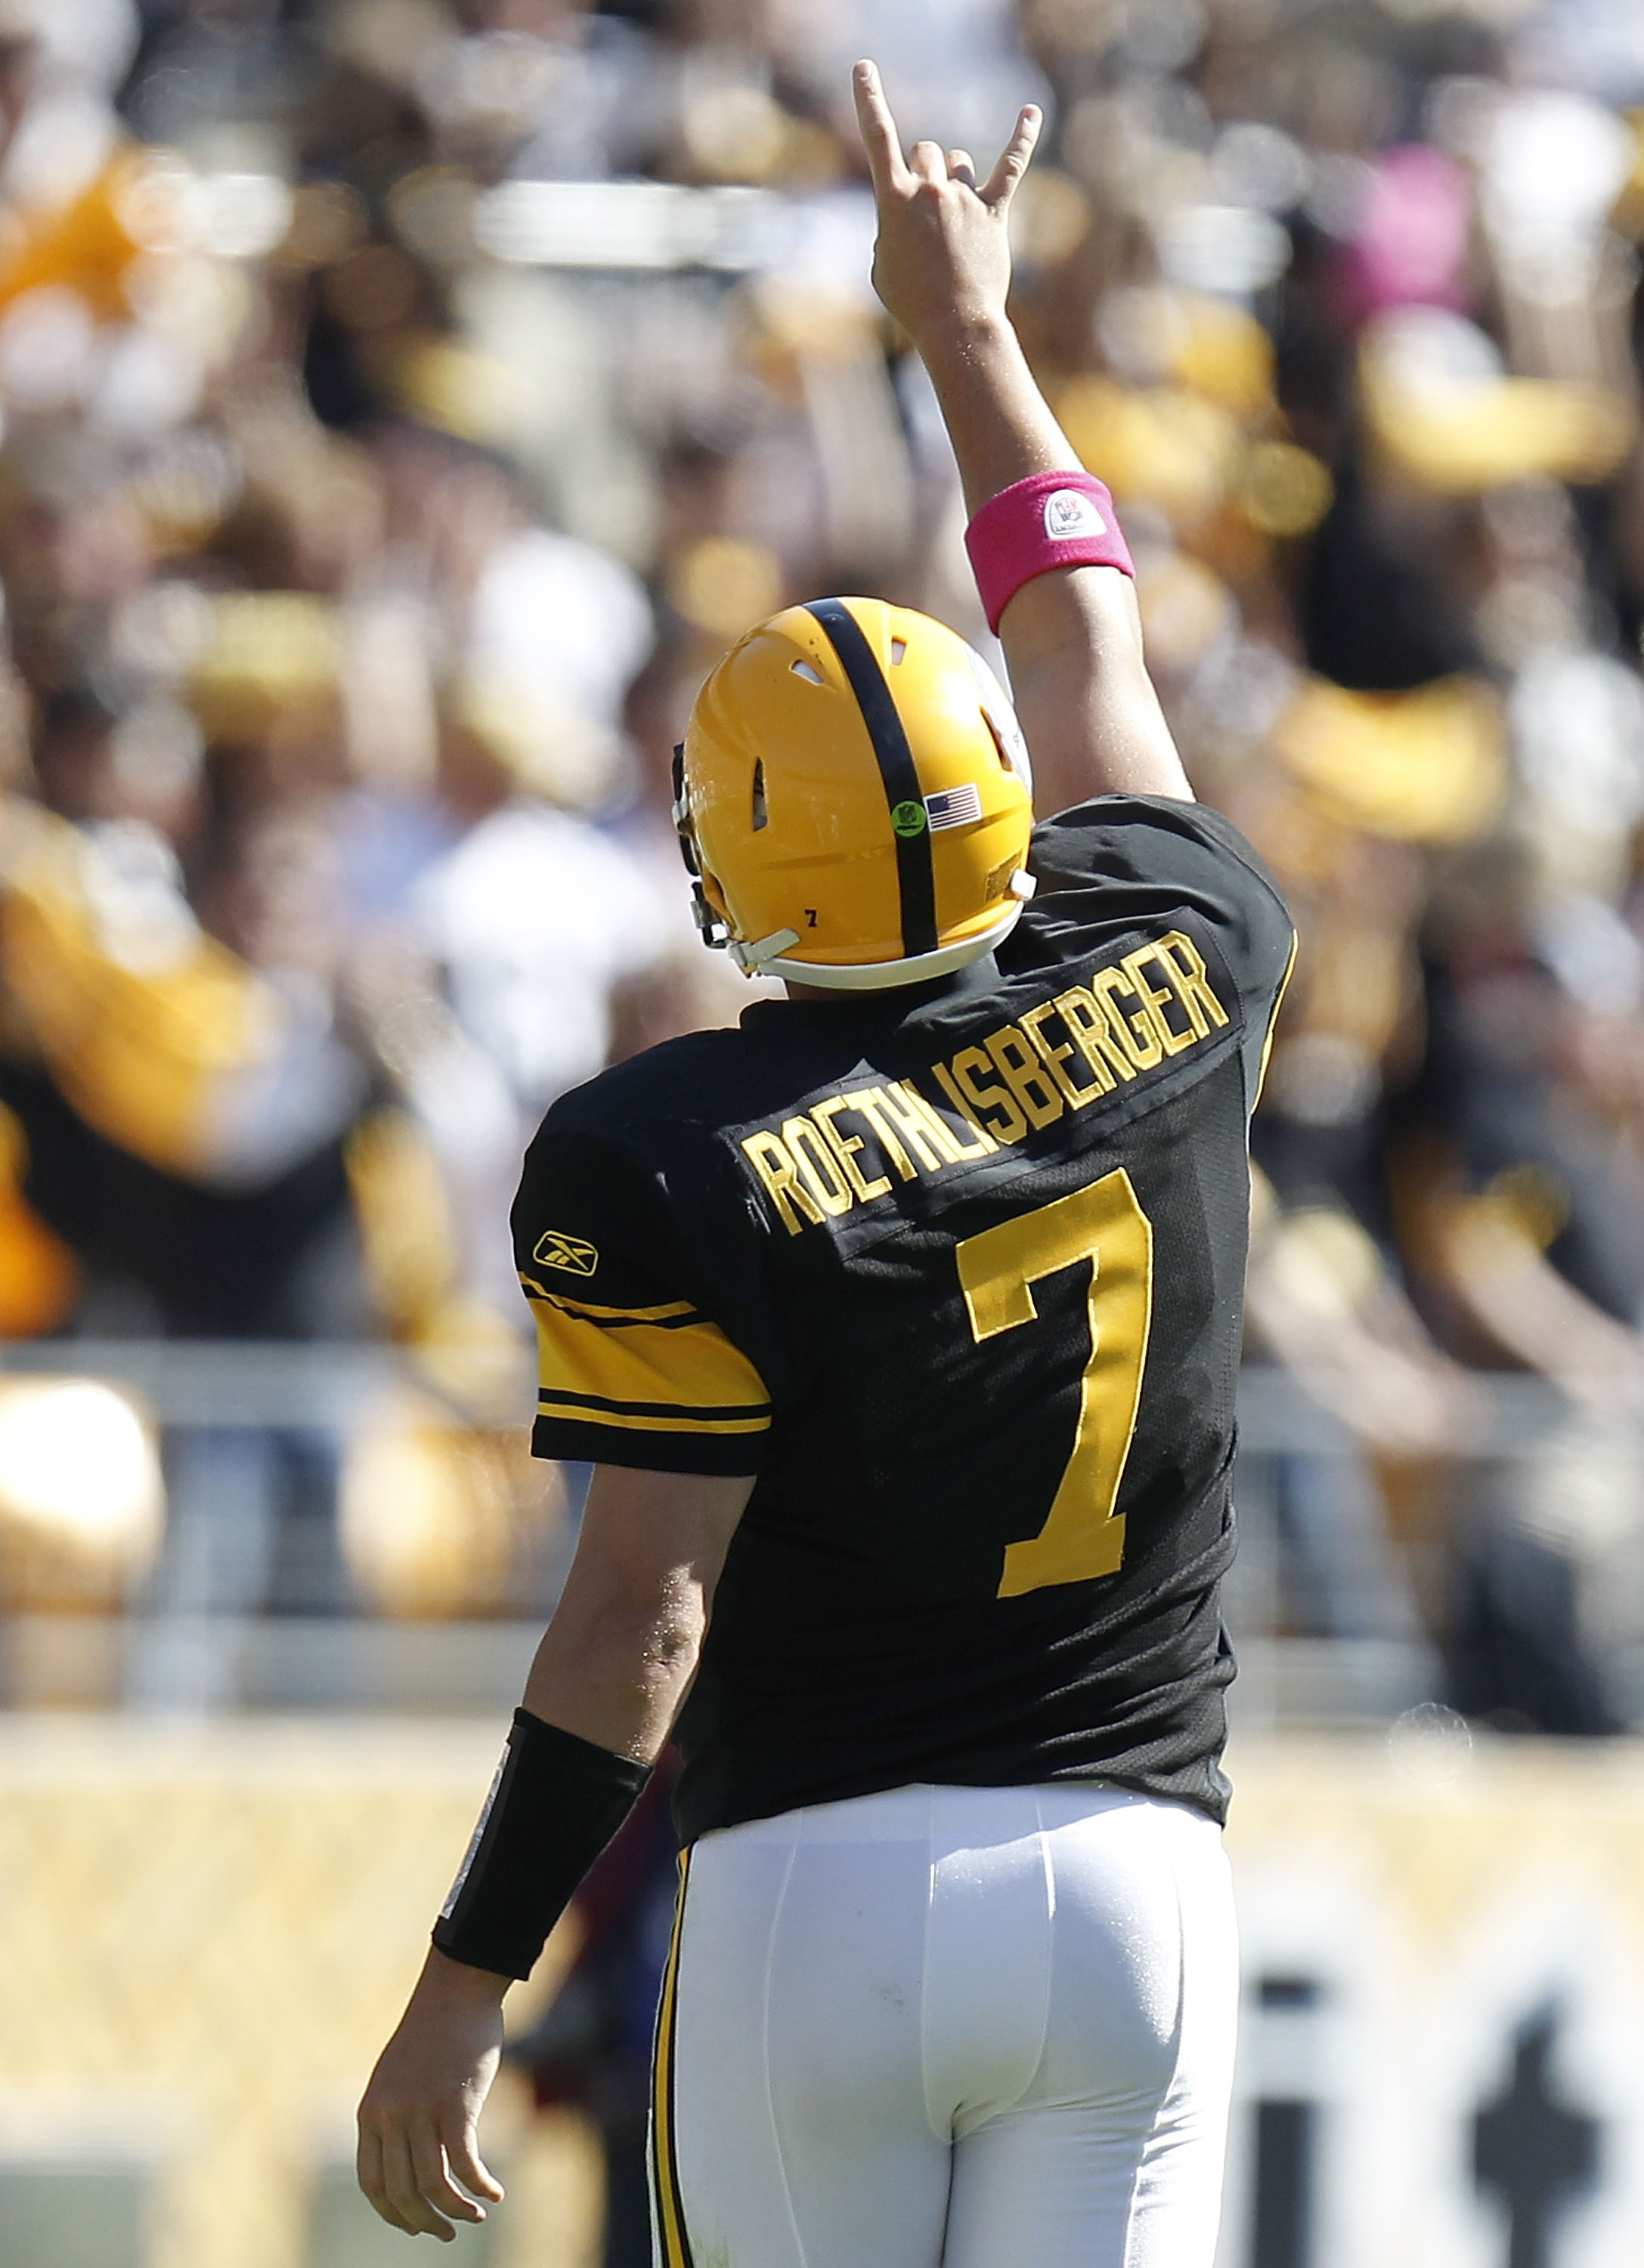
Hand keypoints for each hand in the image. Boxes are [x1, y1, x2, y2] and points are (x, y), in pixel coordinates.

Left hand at [357, 1949, 508, 2241]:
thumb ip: (397, 2113)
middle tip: (447, 2233)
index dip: (393, 2215)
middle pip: (402, 2193)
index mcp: (371, 2112)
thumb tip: (412, 2156)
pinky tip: (495, 2193)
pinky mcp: (456, 2104)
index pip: (373, 2185)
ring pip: (433, 2185)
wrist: (457, 1988)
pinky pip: (465, 2164)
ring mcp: (422, 2111)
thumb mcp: (399, 2075)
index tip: (416, 2226)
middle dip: (426, 2222)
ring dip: (456, 2210)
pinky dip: (480, 2187)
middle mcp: (391, 2116)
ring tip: (475, 2215)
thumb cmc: (435, 2031)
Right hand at [851, 58, 1040, 346]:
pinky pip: (1010, 165)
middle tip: (924, 212)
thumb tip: (912, 216)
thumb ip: (891, 229)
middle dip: (923, 171)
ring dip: (952, 179)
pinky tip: (1031, 111)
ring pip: (957, 161)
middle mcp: (929, 191)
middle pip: (925, 150)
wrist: (954, 326)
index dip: (868, 100)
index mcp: (893, 201)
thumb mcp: (882, 265)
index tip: (864, 68)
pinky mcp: (993, 212)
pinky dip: (1022, 138)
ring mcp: (963, 199)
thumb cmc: (911, 303)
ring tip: (953, 217)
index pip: (877, 137)